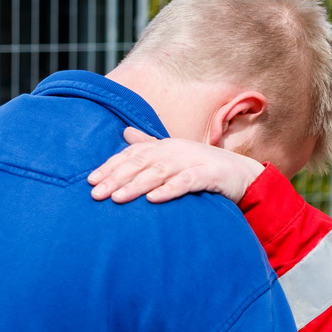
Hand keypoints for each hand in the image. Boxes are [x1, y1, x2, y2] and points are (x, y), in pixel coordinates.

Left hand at [88, 127, 264, 203]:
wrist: (241, 174)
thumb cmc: (202, 167)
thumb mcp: (174, 155)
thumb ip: (149, 144)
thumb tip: (125, 132)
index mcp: (164, 146)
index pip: (131, 155)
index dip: (110, 166)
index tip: (90, 181)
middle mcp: (175, 150)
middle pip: (140, 163)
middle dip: (116, 178)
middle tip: (96, 194)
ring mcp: (192, 161)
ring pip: (158, 173)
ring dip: (136, 185)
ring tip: (117, 198)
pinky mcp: (208, 175)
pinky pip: (186, 182)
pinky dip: (169, 190)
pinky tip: (153, 199)